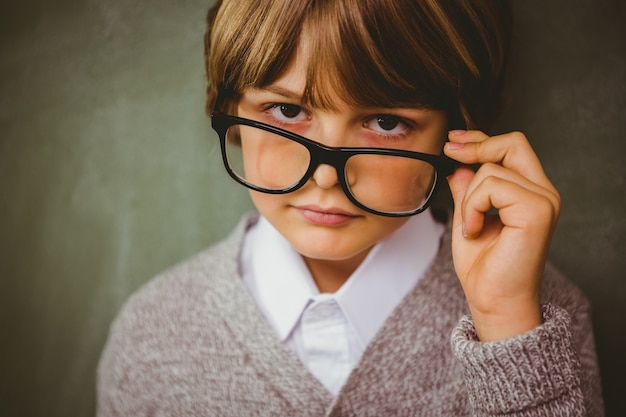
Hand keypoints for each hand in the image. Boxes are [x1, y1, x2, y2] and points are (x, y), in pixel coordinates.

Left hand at [444, 130, 560, 340]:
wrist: (493, 301)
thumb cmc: (484, 267)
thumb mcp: (468, 217)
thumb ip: (467, 189)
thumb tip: (459, 164)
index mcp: (530, 192)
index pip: (511, 147)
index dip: (481, 139)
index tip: (453, 141)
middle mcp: (543, 193)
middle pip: (512, 143)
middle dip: (476, 146)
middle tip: (449, 154)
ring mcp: (543, 201)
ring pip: (491, 169)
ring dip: (468, 198)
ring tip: (469, 226)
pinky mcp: (537, 211)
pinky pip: (491, 186)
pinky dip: (472, 207)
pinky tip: (473, 229)